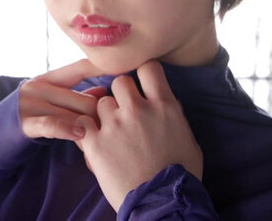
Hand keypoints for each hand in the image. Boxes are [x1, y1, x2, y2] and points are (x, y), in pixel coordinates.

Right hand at [19, 59, 106, 140]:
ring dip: (89, 131)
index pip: (81, 68)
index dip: (103, 69)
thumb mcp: (53, 101)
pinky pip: (54, 124)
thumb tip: (104, 90)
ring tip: (97, 141)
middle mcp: (39, 87)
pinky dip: (69, 130)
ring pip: (75, 116)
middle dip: (99, 118)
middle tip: (108, 131)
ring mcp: (31, 104)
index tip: (124, 71)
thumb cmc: (32, 115)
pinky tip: (80, 134)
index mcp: (48, 78)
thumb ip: (77, 96)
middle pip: (86, 101)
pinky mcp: (26, 122)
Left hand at [75, 60, 202, 211]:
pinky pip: (82, 122)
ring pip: (101, 102)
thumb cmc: (180, 175)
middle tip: (124, 111)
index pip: (149, 67)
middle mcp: (139, 110)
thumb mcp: (188, 139)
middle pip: (120, 82)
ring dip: (104, 114)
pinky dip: (86, 129)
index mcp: (165, 106)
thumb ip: (172, 115)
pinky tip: (93, 139)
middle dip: (120, 94)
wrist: (162, 203)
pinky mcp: (95, 143)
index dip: (143, 73)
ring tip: (111, 134)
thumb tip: (164, 103)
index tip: (142, 84)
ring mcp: (115, 125)